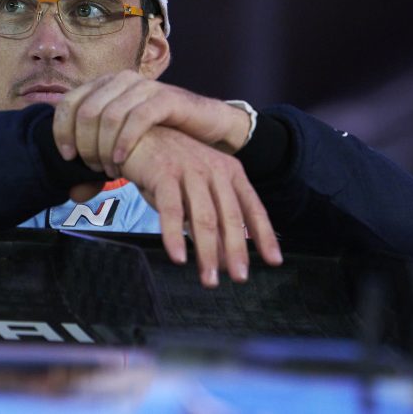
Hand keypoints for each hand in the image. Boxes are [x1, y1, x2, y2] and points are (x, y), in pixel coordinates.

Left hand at [52, 71, 250, 176]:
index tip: (68, 158)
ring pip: (108, 115)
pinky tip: (121, 160)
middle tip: (94, 168)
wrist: (204, 125)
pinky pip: (137, 118)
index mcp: (105, 85)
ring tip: (110, 169)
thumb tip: (75, 194)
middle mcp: (122, 81)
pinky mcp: (166, 98)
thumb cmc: (160, 137)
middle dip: (85, 144)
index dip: (62, 131)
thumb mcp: (123, 148)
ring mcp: (144, 87)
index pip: (69, 102)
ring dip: (103, 147)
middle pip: (86, 111)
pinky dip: (124, 142)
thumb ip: (98, 167)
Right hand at [119, 126, 282, 286]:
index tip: (274, 260)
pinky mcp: (164, 173)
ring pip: (204, 217)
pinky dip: (175, 236)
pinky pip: (171, 210)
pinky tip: (178, 257)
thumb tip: (225, 261)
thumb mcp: (196, 191)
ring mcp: (190, 170)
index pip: (252, 207)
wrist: (138, 135)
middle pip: (230, 216)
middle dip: (236, 250)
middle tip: (240, 278)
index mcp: (229, 171)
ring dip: (207, 251)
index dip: (264, 235)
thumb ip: (212, 221)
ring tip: (209, 278)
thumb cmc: (169, 167)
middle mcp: (214, 169)